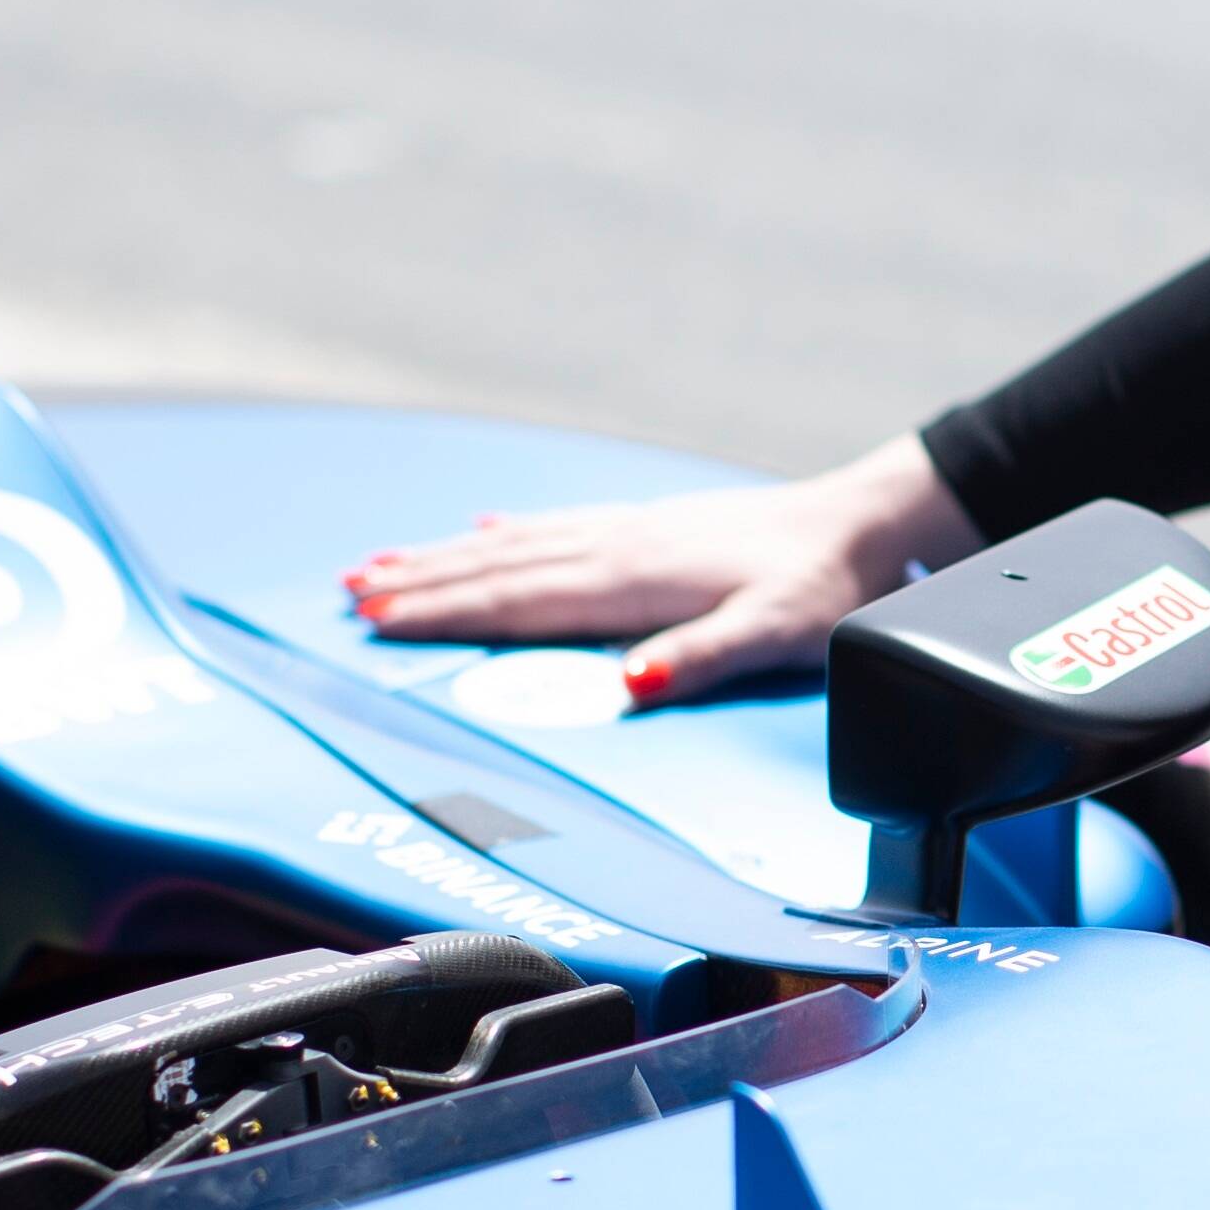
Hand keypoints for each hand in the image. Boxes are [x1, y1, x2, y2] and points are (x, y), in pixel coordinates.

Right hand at [343, 434, 981, 704]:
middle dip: (420, 584)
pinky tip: (480, 530)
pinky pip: (554, 528)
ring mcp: (628, 532)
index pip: (521, 601)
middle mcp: (619, 548)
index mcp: (635, 582)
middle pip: (499, 569)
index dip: (446, 612)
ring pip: (515, 545)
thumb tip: (629, 685)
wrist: (861, 524)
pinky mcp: (647, 527)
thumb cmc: (822, 586)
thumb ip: (700, 657)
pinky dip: (507, 533)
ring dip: (445, 557)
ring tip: (381, 564)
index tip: (379, 618)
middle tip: (347, 593)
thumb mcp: (774, 632)